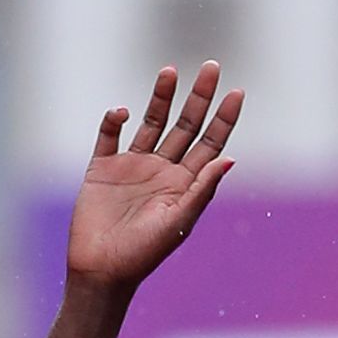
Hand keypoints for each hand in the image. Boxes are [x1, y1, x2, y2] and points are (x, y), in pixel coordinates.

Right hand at [68, 62, 242, 290]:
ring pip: (151, 123)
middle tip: (212, 66)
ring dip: (161, 97)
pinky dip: (114, 120)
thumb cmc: (143, 254)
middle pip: (185, 126)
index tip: (236, 91)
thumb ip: (202, 190)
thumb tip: (230, 159)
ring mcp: (132, 166)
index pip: (210, 144)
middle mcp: (162, 171)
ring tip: (170, 71)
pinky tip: (121, 111)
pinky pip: (109, 135)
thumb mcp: (178, 222)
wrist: (100, 271)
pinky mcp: (102, 167)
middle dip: (199, 97)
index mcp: (184, 185)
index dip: (224, 119)